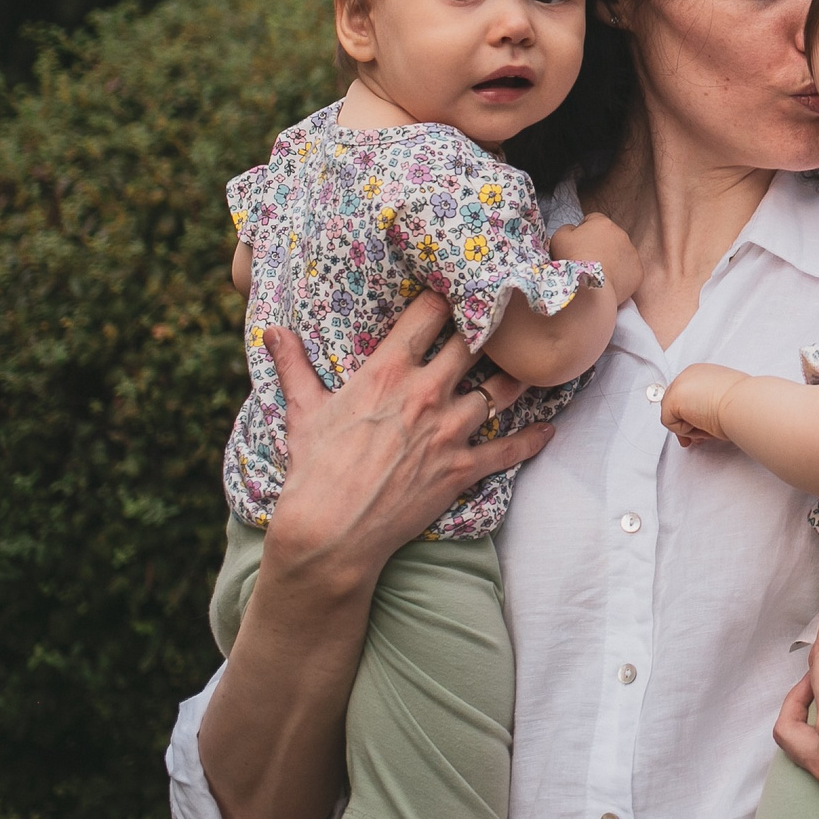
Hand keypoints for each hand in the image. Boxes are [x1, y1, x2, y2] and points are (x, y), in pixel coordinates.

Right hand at [262, 291, 548, 595]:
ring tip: (535, 364)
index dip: (450, 296)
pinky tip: (548, 429)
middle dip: (492, 328)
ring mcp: (448, 431)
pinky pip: (510, 449)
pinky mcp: (462, 468)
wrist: (329, 533)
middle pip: (475, 343)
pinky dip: (532, 439)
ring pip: (502, 389)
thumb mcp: (302, 411)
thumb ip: (293, 365)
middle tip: (512, 316)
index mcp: (388, 372)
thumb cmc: (313, 469)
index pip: (431, 313)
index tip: (464, 286)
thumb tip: (271, 330)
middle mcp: (426, 393)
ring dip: (519, 376)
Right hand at [552, 211, 642, 304]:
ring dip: (611, 260)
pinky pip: (628, 271)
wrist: (590, 288)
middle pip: (609, 237)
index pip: (593, 220)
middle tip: (587, 260)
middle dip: (599, 245)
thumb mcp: (559, 238)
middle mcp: (622, 235)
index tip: (578, 244)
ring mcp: (633, 253)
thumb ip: (567, 228)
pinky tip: (607, 282)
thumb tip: (573, 229)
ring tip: (597, 273)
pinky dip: (620, 275)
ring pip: (621, 253)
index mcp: (603, 223)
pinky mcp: (638, 271)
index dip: (584, 231)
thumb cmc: (573, 261)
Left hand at [661, 361, 748, 447]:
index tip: (699, 428)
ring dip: (688, 427)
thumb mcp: (724, 399)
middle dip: (684, 424)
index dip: (690, 415)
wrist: (745, 403)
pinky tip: (702, 425)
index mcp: (701, 372)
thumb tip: (702, 417)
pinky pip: (669, 423)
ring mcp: (678, 384)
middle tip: (695, 438)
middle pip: (674, 404)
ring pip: (671, 414)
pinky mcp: (672, 399)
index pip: (685, 396)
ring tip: (707, 429)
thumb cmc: (743, 402)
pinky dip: (685, 430)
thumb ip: (708, 402)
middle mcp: (688, 374)